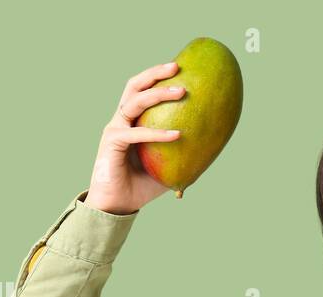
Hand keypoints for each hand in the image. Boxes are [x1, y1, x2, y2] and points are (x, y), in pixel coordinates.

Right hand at [84, 61, 187, 214]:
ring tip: (181, 91)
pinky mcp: (112, 142)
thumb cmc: (140, 186)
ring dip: (158, 94)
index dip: (157, 77)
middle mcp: (122, 120)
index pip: (142, 90)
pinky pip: (137, 134)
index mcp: (132, 122)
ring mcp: (115, 128)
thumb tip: (210, 151)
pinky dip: (157, 133)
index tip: (180, 69)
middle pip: (135, 86)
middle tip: (177, 66)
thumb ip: (183, 156)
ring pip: (135, 101)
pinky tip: (177, 134)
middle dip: (155, 74)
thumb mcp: (167, 168)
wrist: (118, 204)